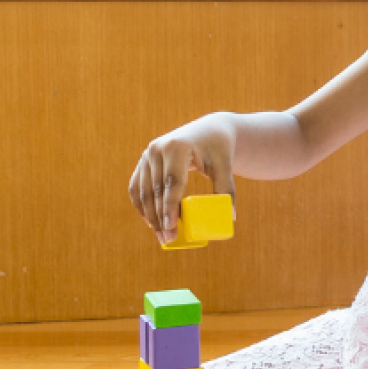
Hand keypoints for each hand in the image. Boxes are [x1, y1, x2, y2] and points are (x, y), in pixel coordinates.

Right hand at [128, 119, 236, 245]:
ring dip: (150, 215)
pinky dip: (141, 205)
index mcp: (178, 147)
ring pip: (144, 191)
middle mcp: (158, 149)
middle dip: (160, 217)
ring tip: (161, 235)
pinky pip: (137, 187)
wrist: (208, 130)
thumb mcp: (225, 165)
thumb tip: (230, 217)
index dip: (169, 206)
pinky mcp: (143, 161)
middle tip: (168, 238)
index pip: (172, 182)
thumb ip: (227, 188)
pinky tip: (150, 221)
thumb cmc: (218, 148)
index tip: (170, 227)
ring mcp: (147, 155)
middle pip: (156, 190)